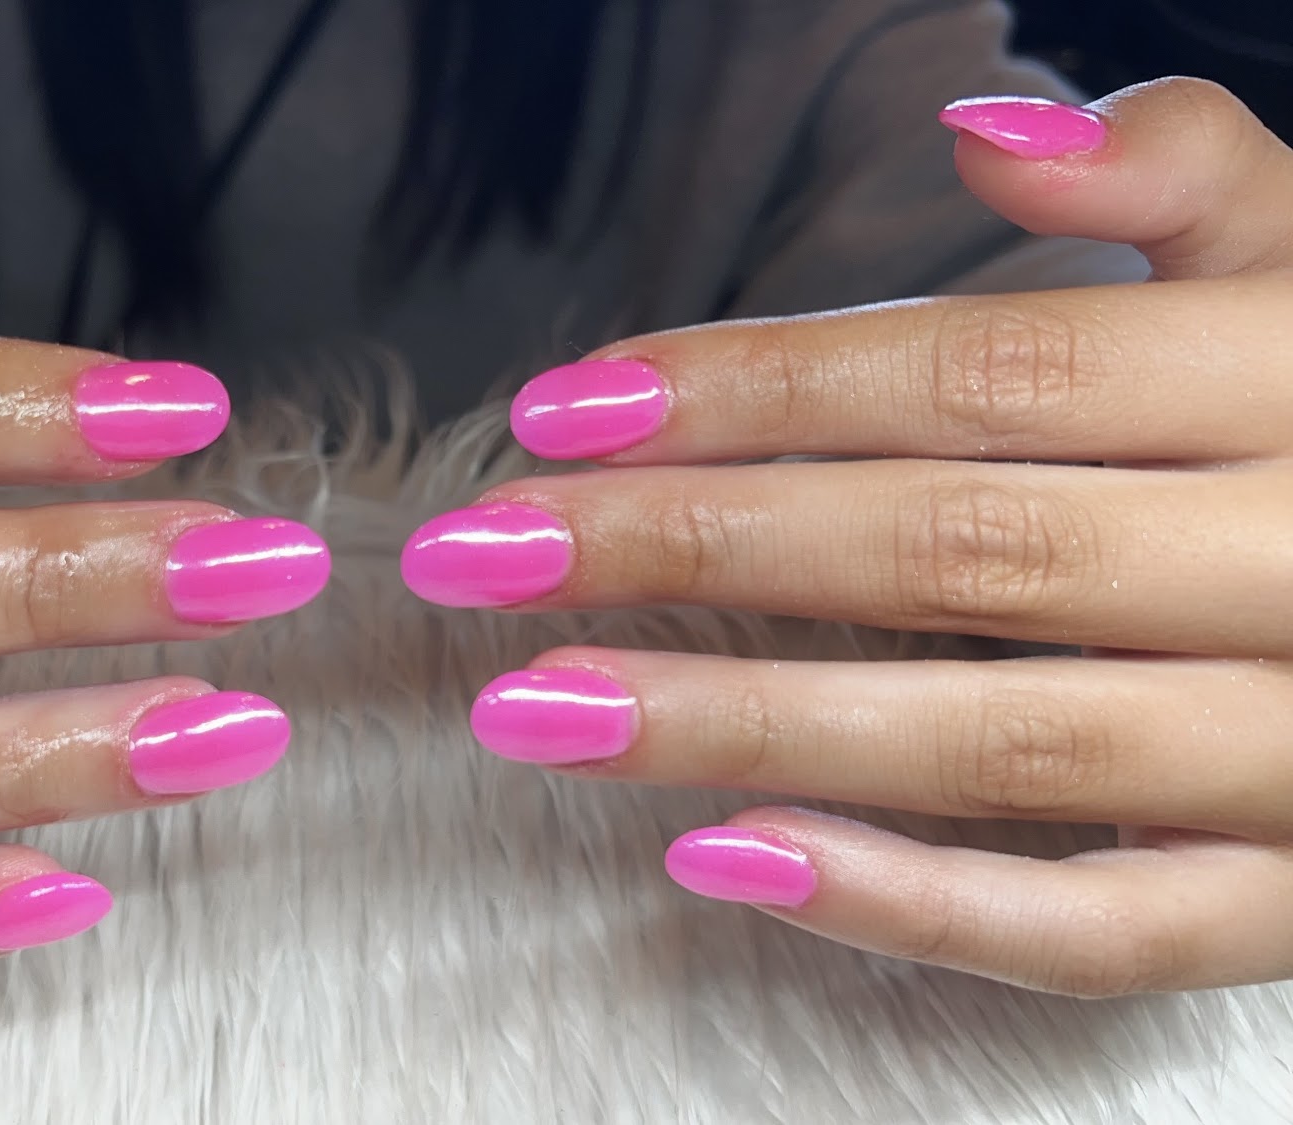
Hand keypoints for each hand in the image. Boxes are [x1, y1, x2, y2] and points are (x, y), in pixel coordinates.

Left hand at [405, 78, 1292, 995]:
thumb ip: (1185, 176)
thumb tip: (989, 134)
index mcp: (1285, 382)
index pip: (974, 373)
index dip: (752, 388)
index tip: (559, 413)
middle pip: (948, 547)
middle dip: (693, 544)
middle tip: (486, 555)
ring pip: (995, 741)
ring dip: (745, 723)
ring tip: (541, 709)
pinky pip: (1105, 932)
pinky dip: (917, 907)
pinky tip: (728, 860)